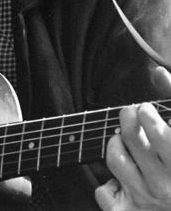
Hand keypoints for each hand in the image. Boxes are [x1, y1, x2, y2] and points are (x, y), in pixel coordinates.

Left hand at [95, 67, 170, 209]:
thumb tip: (158, 71)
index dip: (149, 117)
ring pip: (114, 160)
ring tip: (125, 142)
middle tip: (131, 114)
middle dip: (127, 121)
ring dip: (116, 146)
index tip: (145, 110)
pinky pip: (103, 191)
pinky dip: (109, 184)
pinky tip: (124, 180)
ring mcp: (146, 202)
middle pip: (132, 140)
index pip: (163, 135)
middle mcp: (167, 187)